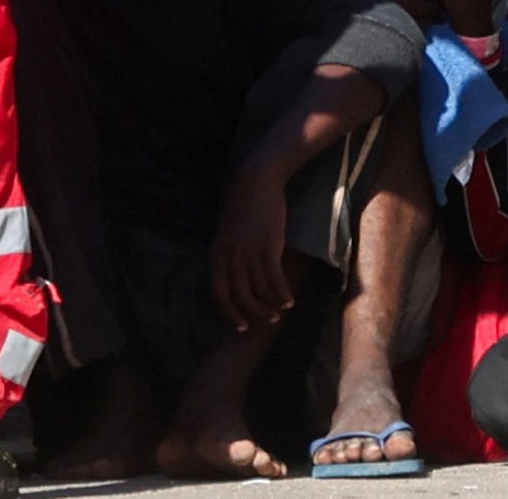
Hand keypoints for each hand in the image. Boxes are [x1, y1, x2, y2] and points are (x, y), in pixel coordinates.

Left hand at [211, 168, 291, 330]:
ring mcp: (249, 254)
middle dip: (255, 314)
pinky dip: (283, 294)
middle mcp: (230, 258)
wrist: (257, 182)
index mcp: (217, 255)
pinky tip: (290, 299)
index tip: (242, 325)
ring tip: (282, 310)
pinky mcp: (268, 249)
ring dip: (272, 306)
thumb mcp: (228, 233)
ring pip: (260, 293)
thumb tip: (237, 278)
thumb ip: (229, 255)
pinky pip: (275, 281)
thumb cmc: (244, 206)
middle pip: (241, 298)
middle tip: (268, 321)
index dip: (230, 314)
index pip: (219, 295)